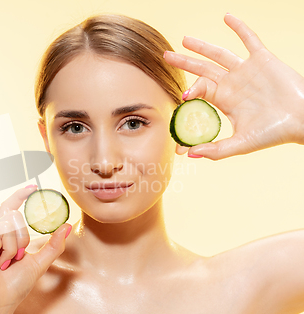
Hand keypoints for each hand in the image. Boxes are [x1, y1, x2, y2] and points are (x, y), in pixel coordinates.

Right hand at [0, 185, 71, 311]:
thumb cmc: (15, 286)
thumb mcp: (39, 262)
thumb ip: (53, 245)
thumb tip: (66, 226)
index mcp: (5, 235)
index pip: (11, 208)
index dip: (20, 195)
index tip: (34, 187)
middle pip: (13, 218)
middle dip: (20, 240)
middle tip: (14, 259)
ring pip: (3, 226)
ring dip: (10, 248)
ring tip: (3, 264)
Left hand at [164, 13, 303, 159]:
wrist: (302, 120)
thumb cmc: (274, 133)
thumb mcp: (241, 144)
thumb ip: (216, 150)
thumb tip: (190, 154)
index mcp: (224, 99)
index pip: (200, 89)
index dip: (190, 90)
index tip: (183, 96)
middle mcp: (232, 83)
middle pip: (203, 69)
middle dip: (184, 62)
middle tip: (166, 56)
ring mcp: (247, 70)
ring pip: (220, 53)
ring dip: (203, 46)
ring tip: (186, 39)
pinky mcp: (263, 60)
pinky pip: (250, 39)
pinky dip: (239, 28)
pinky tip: (227, 17)